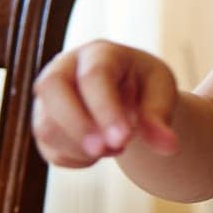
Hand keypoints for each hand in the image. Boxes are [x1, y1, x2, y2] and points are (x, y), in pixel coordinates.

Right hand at [32, 40, 179, 165]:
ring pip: (47, 126)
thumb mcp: (161, 92)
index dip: (105, 109)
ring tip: (119, 147)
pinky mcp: (44, 124)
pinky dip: (78, 159)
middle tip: (110, 150)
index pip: (94, 76)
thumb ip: (160, 116)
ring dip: (83, 147)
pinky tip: (101, 152)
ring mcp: (49, 97)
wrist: (128, 95)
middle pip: (52, 89)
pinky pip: (51, 149)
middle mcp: (64, 68)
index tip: (124, 139)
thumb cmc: (145, 86)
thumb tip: (169, 146)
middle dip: (78, 125)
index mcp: (100, 52)